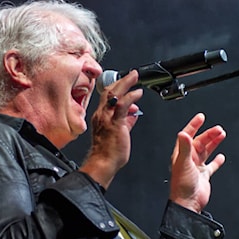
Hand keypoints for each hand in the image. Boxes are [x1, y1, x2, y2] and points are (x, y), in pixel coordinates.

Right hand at [79, 70, 142, 188]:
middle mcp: (102, 115)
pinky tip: (137, 93)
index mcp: (101, 117)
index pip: (107, 97)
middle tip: (132, 74)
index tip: (125, 82)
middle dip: (121, 81)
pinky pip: (122, 105)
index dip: (117, 87)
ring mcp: (107, 118)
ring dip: (126, 84)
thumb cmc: (107, 152)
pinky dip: (130, 97)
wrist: (103, 163)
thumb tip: (133, 113)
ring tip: (135, 78)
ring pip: (114, 94)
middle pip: (109, 91)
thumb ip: (126, 122)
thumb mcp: (118, 133)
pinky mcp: (115, 123)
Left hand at [169, 113, 225, 212]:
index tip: (201, 117)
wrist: (188, 203)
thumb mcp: (183, 163)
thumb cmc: (182, 186)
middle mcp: (189, 159)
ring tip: (222, 135)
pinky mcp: (204, 176)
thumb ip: (184, 147)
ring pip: (206, 151)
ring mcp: (197, 167)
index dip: (193, 125)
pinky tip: (221, 156)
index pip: (187, 136)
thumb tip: (183, 133)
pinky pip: (211, 166)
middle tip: (218, 129)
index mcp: (181, 154)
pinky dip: (217, 161)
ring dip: (213, 143)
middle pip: (200, 142)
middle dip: (209, 134)